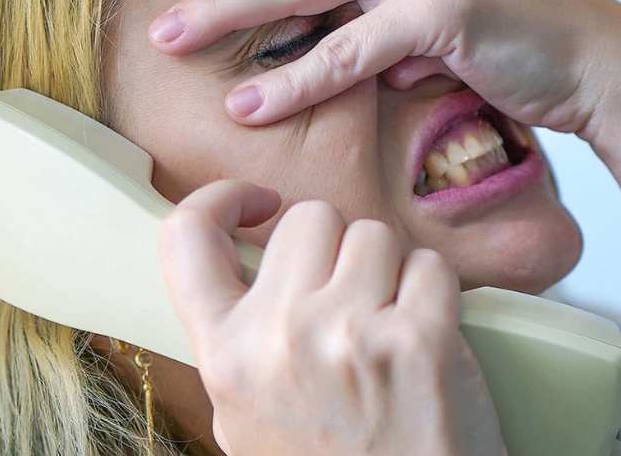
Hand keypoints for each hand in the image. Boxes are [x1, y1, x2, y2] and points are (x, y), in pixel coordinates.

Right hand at [158, 180, 507, 455]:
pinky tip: (427, 339)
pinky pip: (429, 265)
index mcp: (226, 359)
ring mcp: (351, 334)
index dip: (218, 201)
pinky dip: (435, 295)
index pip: (185, 238)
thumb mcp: (248, 419)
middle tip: (350, 298)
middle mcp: (280, 338)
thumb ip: (239, 343)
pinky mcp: (420, 338)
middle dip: (335, 248)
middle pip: (309, 217)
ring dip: (389, 271)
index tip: (254, 204)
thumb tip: (245, 265)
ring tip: (390, 328)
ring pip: (373, 234)